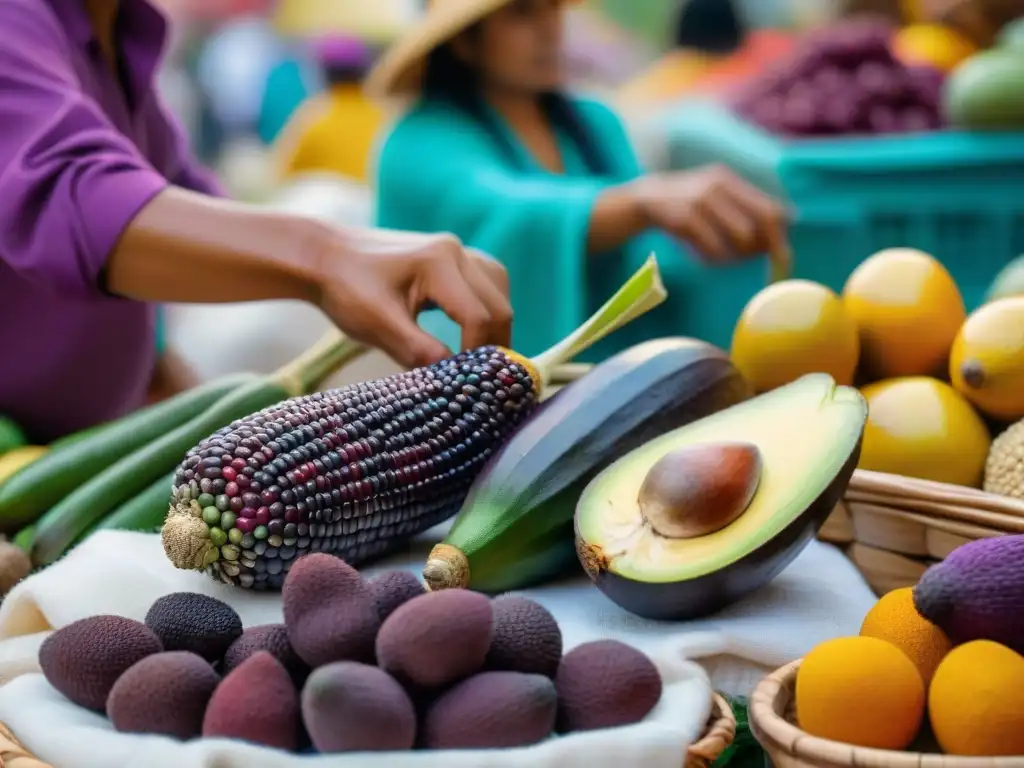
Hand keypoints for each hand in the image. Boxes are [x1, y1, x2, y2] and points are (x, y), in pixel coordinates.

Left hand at [317, 228, 512, 368]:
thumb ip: (419, 352)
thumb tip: (455, 380)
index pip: (478, 317)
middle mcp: (455, 251)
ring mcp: (456, 251)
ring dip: (495, 325)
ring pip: (499, 292)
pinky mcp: (451, 257)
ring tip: (480, 356)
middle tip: (481, 378)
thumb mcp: (378, 327)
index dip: (477, 354)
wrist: (323, 257)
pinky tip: (473, 329)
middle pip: (499, 305)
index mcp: (438, 263)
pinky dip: (487, 308)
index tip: (465, 382)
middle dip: (494, 344)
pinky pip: (487, 282)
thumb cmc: (345, 289)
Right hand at [632, 166, 788, 264]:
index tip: (783, 256)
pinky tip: (708, 258)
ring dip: (737, 255)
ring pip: (740, 238)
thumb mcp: (716, 193)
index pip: (769, 208)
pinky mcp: (684, 219)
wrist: (644, 199)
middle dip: (766, 248)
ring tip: (726, 258)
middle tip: (764, 264)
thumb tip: (787, 219)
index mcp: (729, 180)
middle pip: (760, 222)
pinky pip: (714, 248)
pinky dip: (715, 259)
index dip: (780, 235)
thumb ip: (746, 204)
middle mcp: (718, 186)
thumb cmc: (687, 201)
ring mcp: (700, 201)